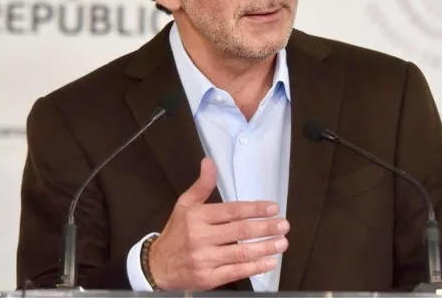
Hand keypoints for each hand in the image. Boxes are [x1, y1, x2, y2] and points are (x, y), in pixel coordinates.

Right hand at [148, 157, 288, 289]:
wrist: (157, 266)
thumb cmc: (176, 232)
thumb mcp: (185, 205)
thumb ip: (202, 185)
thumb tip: (209, 161)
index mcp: (197, 217)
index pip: (231, 211)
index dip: (254, 209)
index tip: (273, 208)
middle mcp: (201, 237)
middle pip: (239, 231)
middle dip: (265, 228)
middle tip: (284, 225)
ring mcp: (205, 259)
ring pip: (240, 253)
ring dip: (265, 248)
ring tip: (282, 243)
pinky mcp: (208, 278)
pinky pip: (235, 272)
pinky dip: (255, 268)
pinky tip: (269, 262)